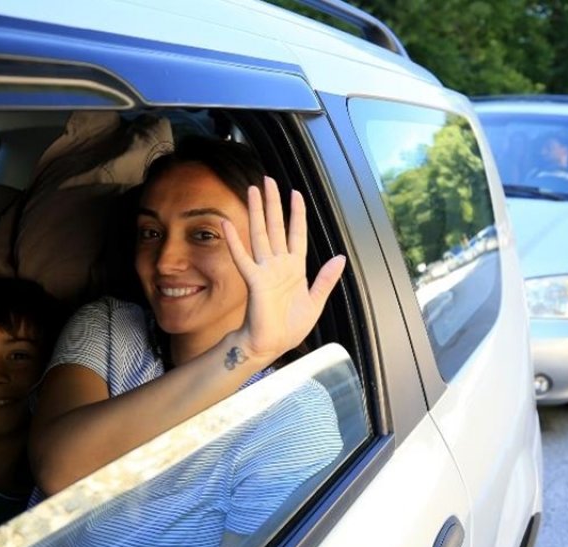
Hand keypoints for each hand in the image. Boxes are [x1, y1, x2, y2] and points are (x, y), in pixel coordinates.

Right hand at [222, 176, 345, 361]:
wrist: (271, 344)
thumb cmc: (290, 326)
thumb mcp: (316, 301)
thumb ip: (326, 279)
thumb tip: (340, 258)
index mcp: (295, 268)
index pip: (296, 234)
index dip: (296, 214)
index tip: (296, 194)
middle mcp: (279, 264)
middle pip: (276, 227)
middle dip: (273, 203)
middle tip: (268, 181)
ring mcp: (265, 270)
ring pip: (261, 234)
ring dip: (257, 212)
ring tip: (252, 191)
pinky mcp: (253, 281)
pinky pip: (243, 257)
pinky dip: (235, 241)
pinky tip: (228, 224)